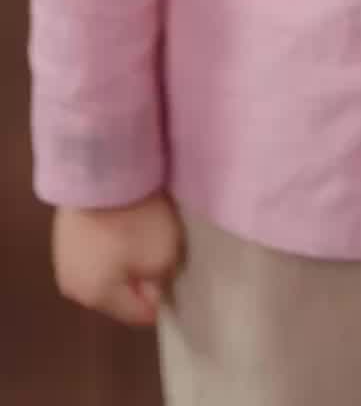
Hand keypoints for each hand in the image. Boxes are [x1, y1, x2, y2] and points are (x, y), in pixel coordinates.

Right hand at [52, 192, 183, 326]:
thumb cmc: (135, 220)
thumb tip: (154, 291)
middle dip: (139, 279)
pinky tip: (120, 223)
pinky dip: (108, 243)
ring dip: (122, 261)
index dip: (160, 298)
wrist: (100, 172)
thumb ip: (161, 282)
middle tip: (156, 251)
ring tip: (138, 234)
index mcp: (97, 299)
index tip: (172, 274)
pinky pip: (93, 251)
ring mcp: (63, 260)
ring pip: (104, 273)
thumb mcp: (163, 256)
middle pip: (118, 294)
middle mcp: (73, 288)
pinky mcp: (62, 235)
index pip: (138, 314)